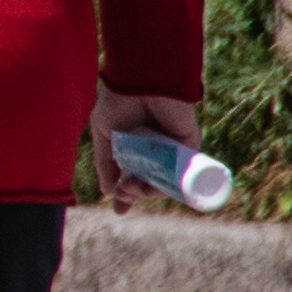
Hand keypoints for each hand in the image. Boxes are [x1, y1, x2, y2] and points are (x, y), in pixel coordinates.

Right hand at [93, 84, 204, 206]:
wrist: (141, 82)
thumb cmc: (118, 103)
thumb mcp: (103, 135)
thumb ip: (105, 163)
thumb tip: (108, 191)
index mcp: (133, 148)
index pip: (132, 177)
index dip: (126, 195)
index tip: (120, 210)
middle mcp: (154, 151)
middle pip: (148, 183)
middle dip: (134, 193)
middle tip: (124, 193)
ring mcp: (172, 150)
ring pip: (165, 182)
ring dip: (149, 192)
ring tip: (133, 188)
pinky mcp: (188, 146)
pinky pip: (184, 172)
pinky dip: (169, 184)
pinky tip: (151, 186)